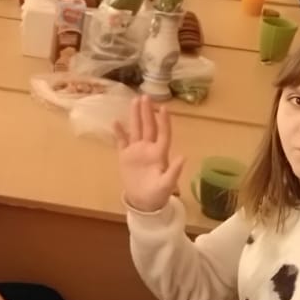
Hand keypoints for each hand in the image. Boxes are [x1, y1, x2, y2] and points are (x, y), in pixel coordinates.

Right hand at [114, 96, 182, 212]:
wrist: (143, 203)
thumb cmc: (158, 194)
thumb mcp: (167, 185)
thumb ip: (174, 171)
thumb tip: (183, 157)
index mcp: (159, 154)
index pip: (162, 134)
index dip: (163, 121)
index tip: (163, 108)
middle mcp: (148, 149)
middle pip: (148, 127)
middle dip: (146, 112)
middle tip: (145, 96)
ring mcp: (136, 151)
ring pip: (135, 130)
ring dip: (135, 116)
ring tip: (134, 101)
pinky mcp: (125, 156)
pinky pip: (122, 141)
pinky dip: (119, 132)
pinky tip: (116, 122)